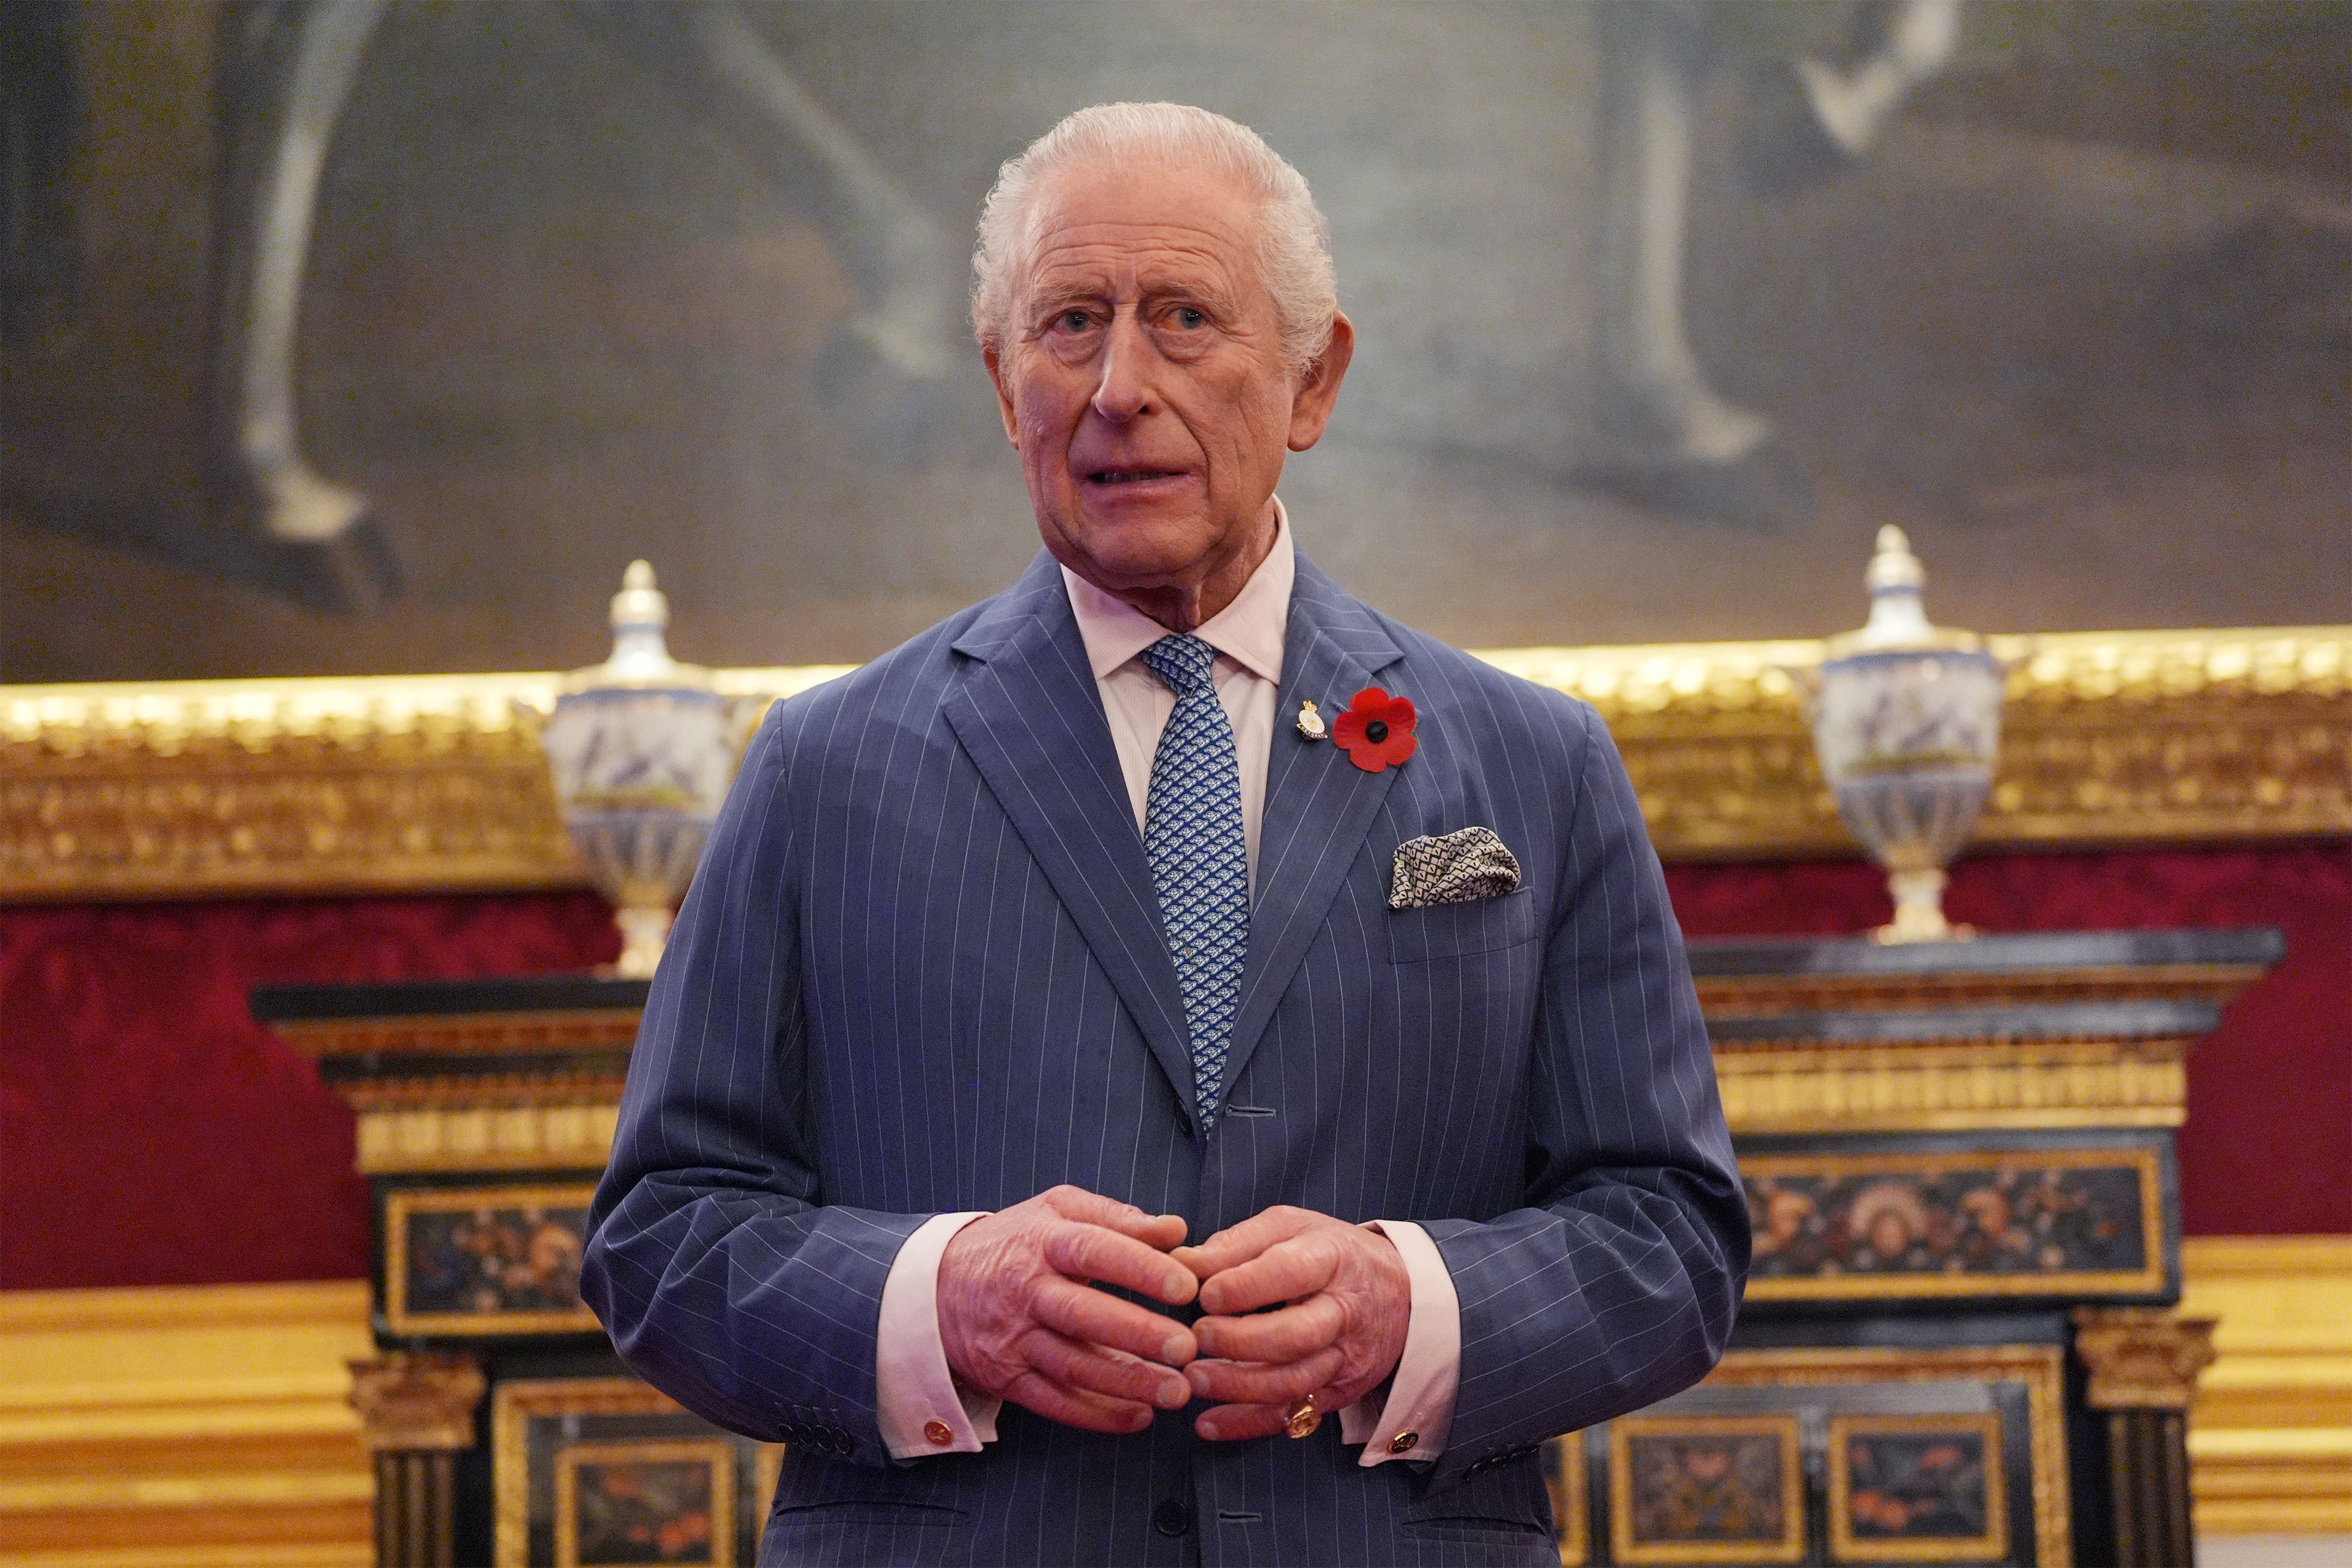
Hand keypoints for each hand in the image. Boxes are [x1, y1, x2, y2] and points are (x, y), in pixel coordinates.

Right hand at [938, 1185, 1199, 1433]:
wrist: (937, 1285)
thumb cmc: (1016, 1242)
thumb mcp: (1057, 1211)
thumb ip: (1118, 1218)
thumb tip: (1176, 1229)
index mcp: (1043, 1241)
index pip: (1093, 1249)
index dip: (1139, 1267)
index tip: (1186, 1286)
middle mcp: (1026, 1291)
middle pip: (1082, 1313)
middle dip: (1136, 1332)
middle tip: (1187, 1347)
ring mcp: (1014, 1338)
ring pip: (1071, 1366)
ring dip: (1126, 1382)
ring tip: (1177, 1392)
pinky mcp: (1006, 1378)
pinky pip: (1053, 1403)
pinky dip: (1096, 1415)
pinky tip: (1139, 1418)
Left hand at [1171, 1206, 1410, 1440]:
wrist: (1401, 1293)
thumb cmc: (1329, 1253)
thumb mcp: (1290, 1227)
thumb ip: (1236, 1243)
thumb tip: (1182, 1262)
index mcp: (1330, 1258)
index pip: (1289, 1272)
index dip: (1243, 1285)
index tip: (1204, 1294)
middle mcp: (1343, 1311)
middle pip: (1295, 1335)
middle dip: (1239, 1341)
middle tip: (1197, 1337)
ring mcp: (1345, 1358)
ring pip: (1294, 1383)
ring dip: (1238, 1387)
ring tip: (1193, 1379)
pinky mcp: (1339, 1393)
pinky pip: (1293, 1416)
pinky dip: (1247, 1425)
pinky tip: (1208, 1424)